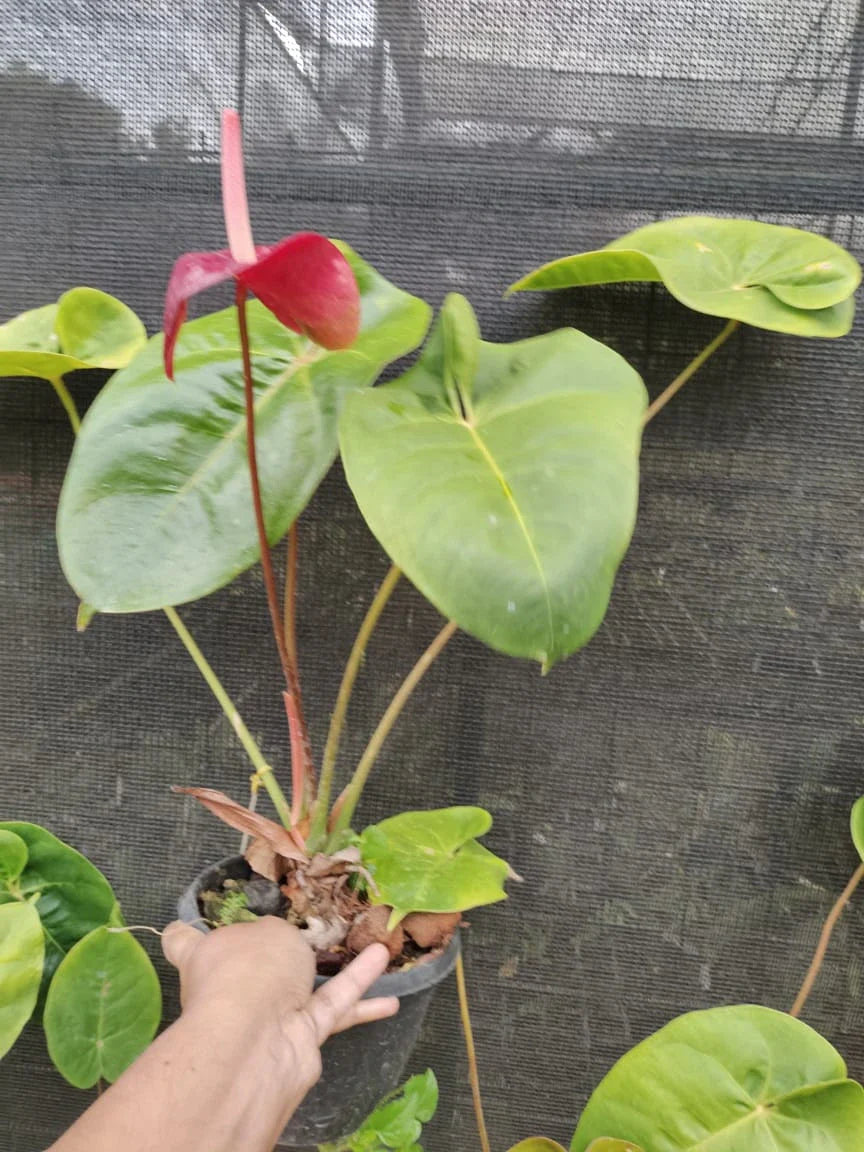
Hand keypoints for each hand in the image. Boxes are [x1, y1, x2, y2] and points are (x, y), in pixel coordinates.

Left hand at [162, 917, 398, 1093]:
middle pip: (248, 968)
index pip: (182, 941)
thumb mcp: (269, 931)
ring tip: (378, 952)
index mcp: (205, 954)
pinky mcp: (298, 1038)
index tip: (190, 923)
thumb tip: (281, 950)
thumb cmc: (249, 969)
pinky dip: (359, 996)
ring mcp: (264, 1016)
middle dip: (275, 957)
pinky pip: (332, 1010)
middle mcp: (230, 986)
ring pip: (303, 990)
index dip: (186, 932)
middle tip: (305, 936)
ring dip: (340, 973)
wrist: (257, 1037)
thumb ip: (279, 936)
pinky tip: (390, 991)